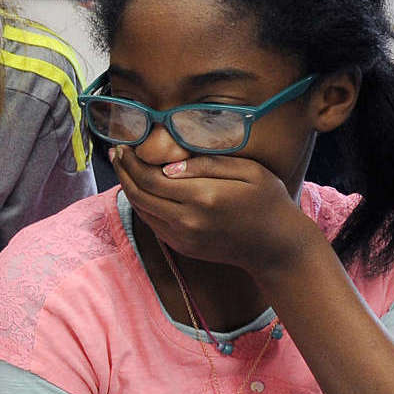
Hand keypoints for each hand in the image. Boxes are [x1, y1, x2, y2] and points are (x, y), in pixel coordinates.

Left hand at [109, 146, 324, 277]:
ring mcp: (182, 237)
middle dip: (124, 172)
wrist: (276, 247)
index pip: (151, 178)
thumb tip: (168, 165)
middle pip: (139, 195)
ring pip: (141, 211)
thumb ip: (208, 165)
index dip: (132, 162)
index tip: (125, 146)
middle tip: (117, 153)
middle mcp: (188, 221)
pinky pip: (152, 223)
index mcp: (204, 198)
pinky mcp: (182, 247)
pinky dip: (141, 205)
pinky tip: (140, 189)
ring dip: (128, 188)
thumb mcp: (248, 171)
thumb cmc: (268, 201)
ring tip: (124, 167)